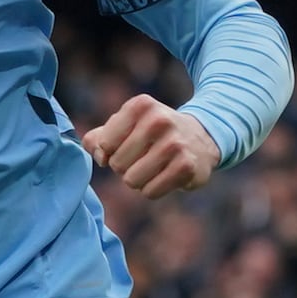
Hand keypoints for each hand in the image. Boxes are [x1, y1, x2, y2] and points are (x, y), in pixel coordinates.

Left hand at [83, 95, 219, 198]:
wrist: (199, 138)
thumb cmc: (150, 133)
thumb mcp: (123, 125)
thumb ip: (97, 139)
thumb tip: (100, 157)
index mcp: (140, 105)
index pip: (105, 143)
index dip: (110, 150)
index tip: (126, 144)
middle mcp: (159, 120)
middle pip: (117, 164)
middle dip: (125, 166)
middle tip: (142, 156)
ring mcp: (175, 143)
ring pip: (132, 180)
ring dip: (138, 180)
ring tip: (152, 166)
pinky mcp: (186, 166)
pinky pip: (150, 192)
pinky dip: (152, 189)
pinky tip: (165, 175)